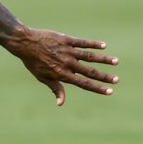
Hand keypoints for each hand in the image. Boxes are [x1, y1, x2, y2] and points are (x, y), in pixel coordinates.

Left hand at [4, 26, 119, 105]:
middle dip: (104, 76)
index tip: (109, 91)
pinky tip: (104, 46)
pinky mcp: (67, 40)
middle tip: (117, 79)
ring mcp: (68, 51)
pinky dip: (93, 44)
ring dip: (104, 59)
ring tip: (116, 62)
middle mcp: (68, 64)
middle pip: (90, 72)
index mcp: (63, 75)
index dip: (98, 88)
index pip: (84, 84)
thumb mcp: (43, 77)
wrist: (26, 44)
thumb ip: (55, 88)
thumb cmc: (34, 62)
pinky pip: (83, 42)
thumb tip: (61, 103)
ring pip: (90, 56)